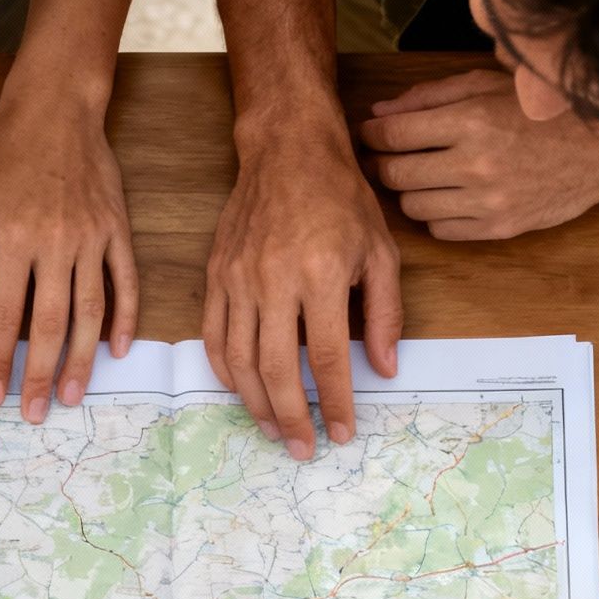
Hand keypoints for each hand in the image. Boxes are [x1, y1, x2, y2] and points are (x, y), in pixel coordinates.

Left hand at [0, 89, 137, 422]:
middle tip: (37, 413)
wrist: (57, 107)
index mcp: (14, 238)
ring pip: (91, 312)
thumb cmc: (4, 153)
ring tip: (75, 395)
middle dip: (42, 375)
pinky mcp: (118, 230)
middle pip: (51, 325)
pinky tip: (118, 351)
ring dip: (83, 360)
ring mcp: (93, 238)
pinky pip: (126, 284)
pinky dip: (126, 320)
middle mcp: (56, 243)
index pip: (3, 316)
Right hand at [203, 121, 401, 460]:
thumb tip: (386, 369)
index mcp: (319, 274)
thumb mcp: (380, 252)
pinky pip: (213, 336)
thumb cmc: (340, 198)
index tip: (342, 432)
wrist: (287, 150)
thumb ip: (385, 314)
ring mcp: (238, 278)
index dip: (336, 402)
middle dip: (291, 416)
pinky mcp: (216, 274)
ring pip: (239, 360)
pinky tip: (243, 391)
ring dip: (256, 403)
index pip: (328, 357)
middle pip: (277, 368)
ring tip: (274, 429)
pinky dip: (226, 371)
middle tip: (303, 448)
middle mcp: (273, 279)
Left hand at [361, 69, 598, 239]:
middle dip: (383, 163)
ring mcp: (487, 201)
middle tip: (387, 156)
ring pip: (413, 206)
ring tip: (423, 175)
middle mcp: (475, 164)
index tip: (370, 133)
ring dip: (410, 191)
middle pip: (395, 174)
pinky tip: (450, 197)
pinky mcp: (499, 228)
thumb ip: (429, 98)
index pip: (392, 134)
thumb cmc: (542, 110)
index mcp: (471, 120)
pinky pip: (441, 231)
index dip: (371, 134)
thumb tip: (378, 114)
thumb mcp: (487, 85)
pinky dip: (437, 215)